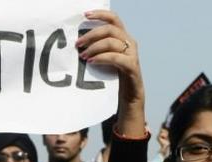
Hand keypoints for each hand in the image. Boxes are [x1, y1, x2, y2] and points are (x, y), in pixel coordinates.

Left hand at [77, 10, 145, 136]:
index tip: (85, 16)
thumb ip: (98, 47)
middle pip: (110, 29)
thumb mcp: (106, 58)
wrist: (129, 97)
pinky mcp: (132, 67)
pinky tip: (92, 62)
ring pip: (112, 42)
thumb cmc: (115, 77)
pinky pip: (116, 58)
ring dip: (94, 47)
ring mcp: (132, 55)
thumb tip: (78, 42)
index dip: (100, 14)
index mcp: (123, 38)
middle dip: (91, 35)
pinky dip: (102, 58)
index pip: (114, 19)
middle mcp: (130, 43)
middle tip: (78, 44)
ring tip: (83, 56)